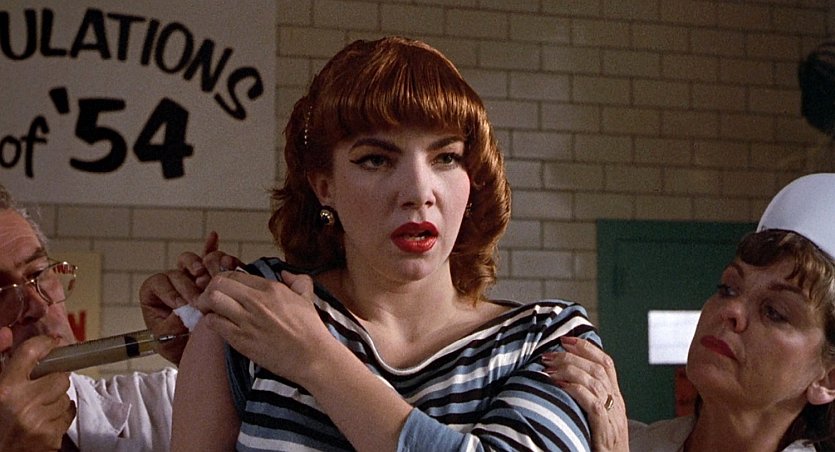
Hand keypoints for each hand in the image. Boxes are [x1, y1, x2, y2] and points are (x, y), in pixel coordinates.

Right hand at [0, 333, 74, 451]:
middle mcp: (22, 404)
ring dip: (56, 398)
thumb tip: (7, 333)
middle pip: (59, 376)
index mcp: (4, 389)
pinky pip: (68, 413)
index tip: (52, 342)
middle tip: (40, 385)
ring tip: (36, 406)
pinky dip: (60, 414)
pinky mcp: (50, 438)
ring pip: (65, 395)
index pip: (31, 353)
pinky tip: (43, 419)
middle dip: (52, 378)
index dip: (45, 344)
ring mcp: (38, 422)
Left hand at [139, 231, 241, 364]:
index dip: (169, 292)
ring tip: (205, 277)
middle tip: (196, 298)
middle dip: (187, 284)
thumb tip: (184, 311)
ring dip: (199, 266)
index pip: (158, 282)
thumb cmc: (177, 346)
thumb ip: (172, 323)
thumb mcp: (167, 338)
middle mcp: (173, 283)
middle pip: (177, 269)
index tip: (180, 305)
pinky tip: (213, 237)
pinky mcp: (208, 278)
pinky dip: (210, 247)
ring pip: (192, 261)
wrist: (197, 353)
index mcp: (155, 295)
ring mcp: (191, 278)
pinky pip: (208, 258)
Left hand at [196, 270, 329, 381]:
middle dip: (210, 289)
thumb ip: (297, 280)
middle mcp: (256, 301)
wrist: (312, 356)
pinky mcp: (241, 339)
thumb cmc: (310, 330)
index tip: (225, 289)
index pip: (235, 274)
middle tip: (211, 298)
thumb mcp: (307, 297)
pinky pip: (214, 323)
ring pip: (212, 300)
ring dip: (206, 304)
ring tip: (210, 311)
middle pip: (218, 283)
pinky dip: (211, 322)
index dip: (225, 279)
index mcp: (271, 288)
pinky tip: (218, 325)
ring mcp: (247, 320)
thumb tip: (286, 274)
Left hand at [543, 336, 627, 451]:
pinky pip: (592, 402)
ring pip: (594, 380)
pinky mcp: (605, 428)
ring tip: (548, 367)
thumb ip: (589, 399)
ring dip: (569, 369)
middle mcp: (617, 403)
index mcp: (616, 398)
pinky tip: (558, 384)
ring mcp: (613, 416)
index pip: (606, 363)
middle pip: (598, 368)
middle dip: (572, 356)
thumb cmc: (602, 445)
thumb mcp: (597, 417)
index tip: (566, 339)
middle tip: (549, 354)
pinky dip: (574, 389)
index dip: (587, 348)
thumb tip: (564, 380)